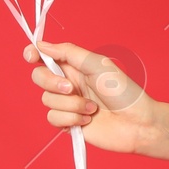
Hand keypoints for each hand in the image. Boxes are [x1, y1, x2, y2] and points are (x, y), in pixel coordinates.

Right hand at [24, 39, 157, 154]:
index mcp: (75, 66)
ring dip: (70, 105)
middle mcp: (69, 83)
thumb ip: (68, 53)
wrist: (137, 123)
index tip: (31, 56)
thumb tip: (42, 44)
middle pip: (39, 78)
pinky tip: (88, 120)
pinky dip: (71, 119)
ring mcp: (68, 104)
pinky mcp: (69, 123)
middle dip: (52, 83)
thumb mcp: (97, 64)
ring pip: (47, 101)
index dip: (33, 54)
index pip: (46, 56)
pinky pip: (53, 119)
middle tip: (71, 88)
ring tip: (92, 108)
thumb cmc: (123, 92)